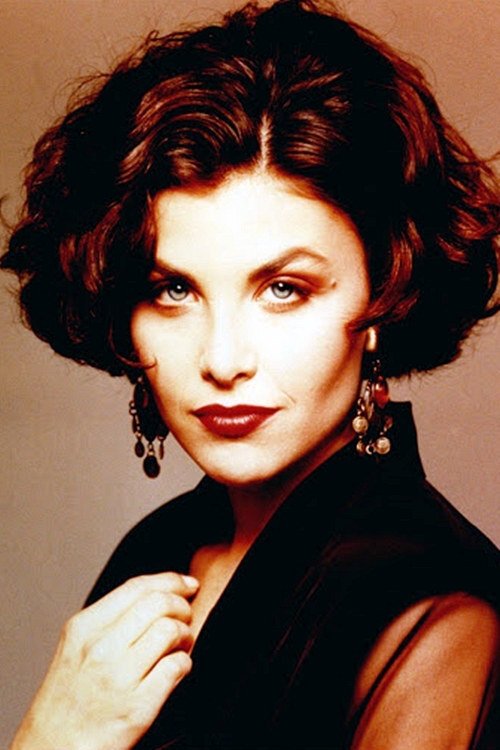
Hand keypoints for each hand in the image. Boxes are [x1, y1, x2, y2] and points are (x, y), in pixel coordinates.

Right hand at [11, 572, 198, 749]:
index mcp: (84, 627)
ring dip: (186, 634)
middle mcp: (100, 648)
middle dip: (182, 605)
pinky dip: (185, 663)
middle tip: (187, 616)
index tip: (187, 583)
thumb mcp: (77, 648)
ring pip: (170, 631)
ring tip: (182, 644)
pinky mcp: (138, 706)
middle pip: (159, 603)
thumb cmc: (69, 701)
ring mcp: (119, 677)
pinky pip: (177, 667)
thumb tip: (156, 596)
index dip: (170, 580)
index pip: (137, 586)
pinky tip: (177, 669)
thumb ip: (110, 621)